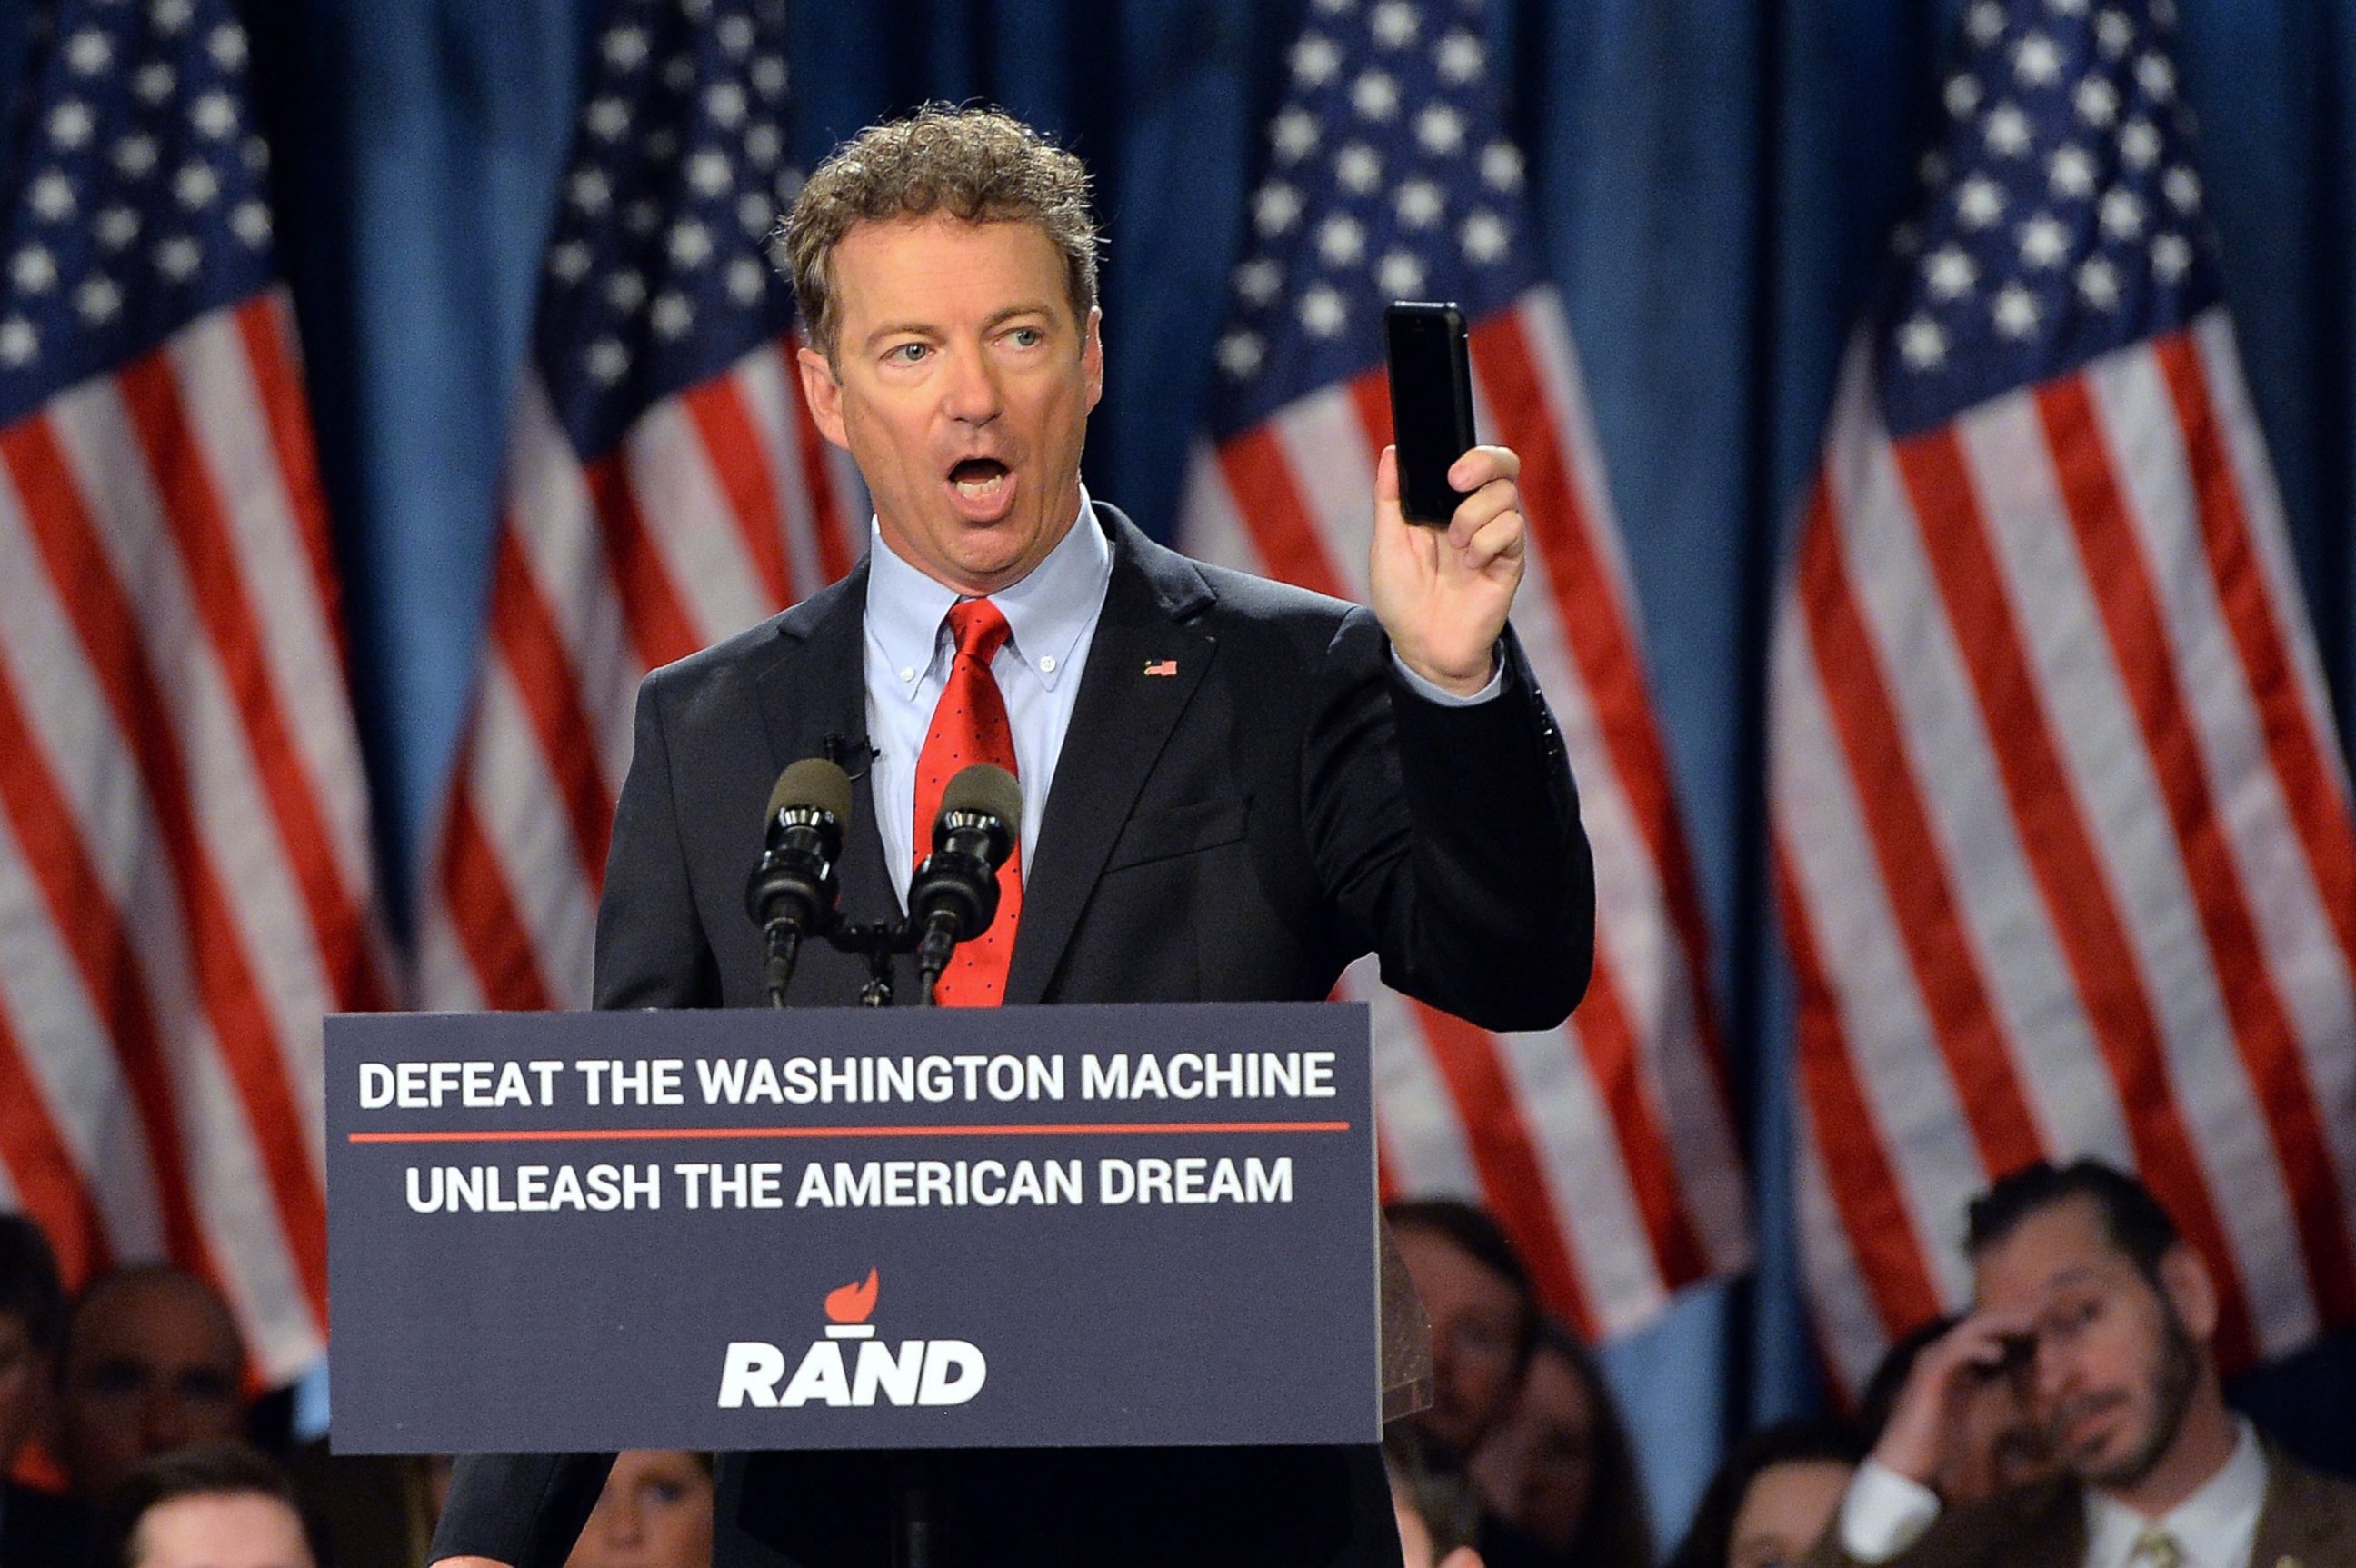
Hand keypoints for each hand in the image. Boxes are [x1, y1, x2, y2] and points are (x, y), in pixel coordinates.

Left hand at [1369, 444, 1525, 695]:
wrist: (1423, 646)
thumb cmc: (1402, 599)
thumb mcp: (1386, 544)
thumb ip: (1389, 498)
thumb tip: (1391, 452)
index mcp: (1446, 506)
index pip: (1474, 462)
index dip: (1470, 454)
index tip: (1447, 469)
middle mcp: (1476, 515)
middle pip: (1504, 466)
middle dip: (1484, 463)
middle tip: (1456, 481)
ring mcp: (1495, 538)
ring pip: (1506, 496)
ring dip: (1473, 515)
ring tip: (1454, 545)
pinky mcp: (1510, 562)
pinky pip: (1513, 529)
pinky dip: (1487, 542)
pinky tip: (1471, 564)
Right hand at [1871, 1309, 2035, 1489]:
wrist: (1903, 1461)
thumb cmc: (1933, 1442)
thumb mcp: (1963, 1410)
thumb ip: (1979, 1392)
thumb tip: (2006, 1391)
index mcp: (1951, 1362)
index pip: (1985, 1333)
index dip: (2014, 1327)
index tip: (2046, 1326)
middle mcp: (1939, 1354)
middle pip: (1980, 1324)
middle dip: (2013, 1317)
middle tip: (2045, 1315)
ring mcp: (1932, 1361)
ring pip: (1969, 1330)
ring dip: (2001, 1325)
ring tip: (2030, 1324)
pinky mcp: (1928, 1375)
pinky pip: (1954, 1352)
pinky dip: (1977, 1348)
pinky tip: (2000, 1354)